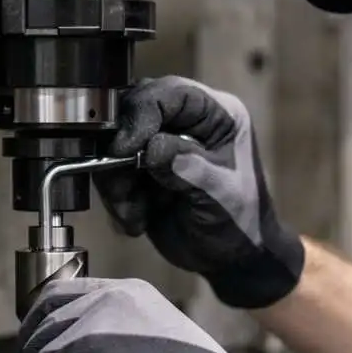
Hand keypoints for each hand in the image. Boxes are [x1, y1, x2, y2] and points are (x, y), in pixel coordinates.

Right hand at [95, 75, 304, 308]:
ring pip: (114, 143)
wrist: (231, 259)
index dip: (142, 114)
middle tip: (124, 188)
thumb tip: (152, 149)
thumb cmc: (240, 223)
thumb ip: (189, 167)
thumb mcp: (220, 194)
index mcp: (218, 116)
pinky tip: (135, 220)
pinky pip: (110, 171)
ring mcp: (161, 143)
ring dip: (116, 182)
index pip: (171, 93)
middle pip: (133, 111)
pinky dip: (116, 198)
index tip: (125, 148)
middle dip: (121, 151)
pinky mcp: (141, 168)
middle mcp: (187, 122)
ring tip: (135, 214)